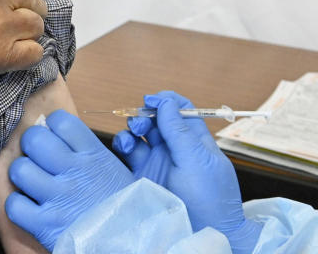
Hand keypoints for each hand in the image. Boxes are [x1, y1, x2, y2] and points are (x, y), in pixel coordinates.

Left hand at [5, 110, 134, 251]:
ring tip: (33, 182)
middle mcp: (74, 172)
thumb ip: (110, 150)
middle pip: (34, 139)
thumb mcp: (126, 172)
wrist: (132, 245)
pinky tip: (30, 206)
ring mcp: (58, 198)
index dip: (53, 125)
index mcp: (94, 156)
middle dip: (32, 144)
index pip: (61, 121)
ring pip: (20, 169)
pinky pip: (14, 205)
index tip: (55, 135)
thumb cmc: (128, 208)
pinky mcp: (46, 225)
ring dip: (23, 174)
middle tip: (39, 156)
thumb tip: (94, 132)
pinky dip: (18, 205)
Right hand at [112, 91, 261, 253]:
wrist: (204, 232)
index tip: (152, 101)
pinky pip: (129, 152)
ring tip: (131, 137)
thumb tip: (165, 101)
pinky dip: (123, 144)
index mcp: (195, 141)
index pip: (181, 109)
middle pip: (156, 119)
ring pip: (139, 134)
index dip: (166, 101)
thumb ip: (179, 131)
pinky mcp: (143, 174)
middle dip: (144, 115)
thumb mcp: (197, 161)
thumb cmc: (210, 199)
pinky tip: (125, 147)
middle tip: (140, 124)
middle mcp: (175, 148)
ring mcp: (158, 161)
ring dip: (132, 129)